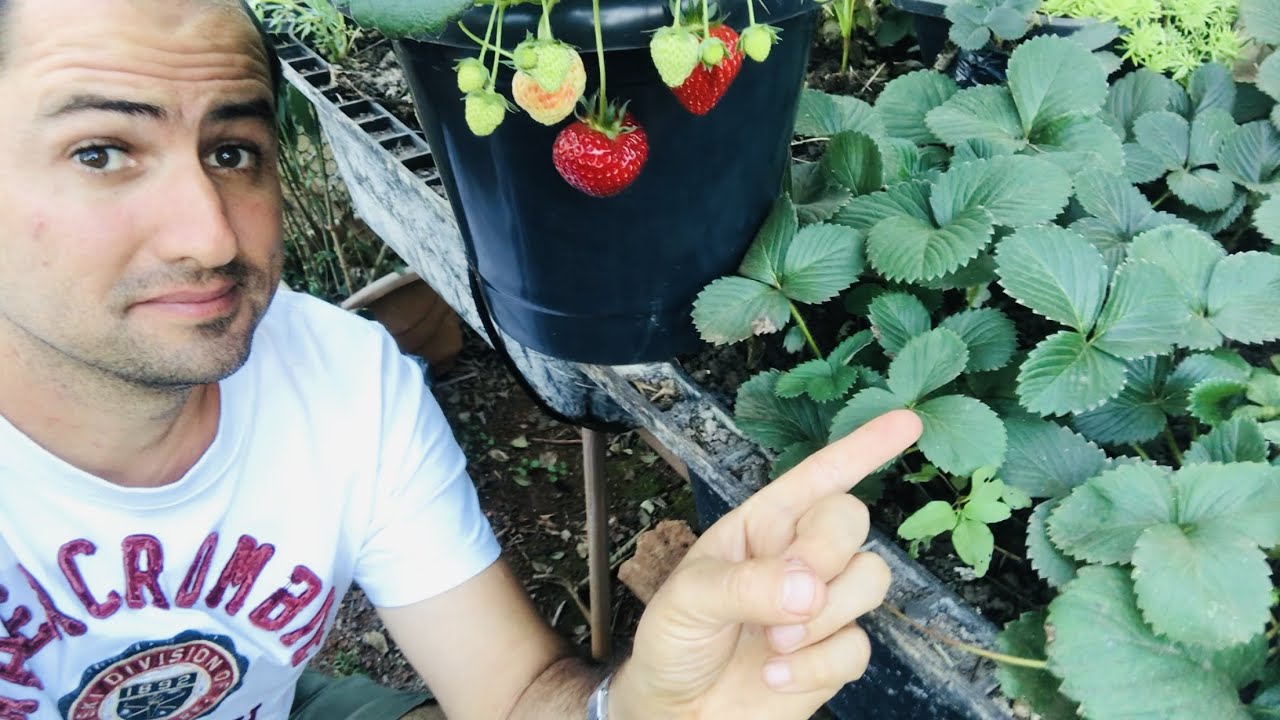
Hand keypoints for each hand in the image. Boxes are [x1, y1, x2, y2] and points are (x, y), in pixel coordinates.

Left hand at [610, 410, 922, 719]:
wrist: (678, 712)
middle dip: (825, 552)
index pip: (818, 475)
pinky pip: (860, 647)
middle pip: (850, 520)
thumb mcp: (688, 601)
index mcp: (761, 524)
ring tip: (769, 644)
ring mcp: (823, 604)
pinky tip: (774, 676)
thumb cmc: (674, 641)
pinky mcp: (835, 654)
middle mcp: (798, 555)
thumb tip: (809, 588)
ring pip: (871, 578)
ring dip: (821, 616)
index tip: (906, 422)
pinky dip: (815, 666)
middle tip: (790, 593)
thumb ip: (745, 585)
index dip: (862, 447)